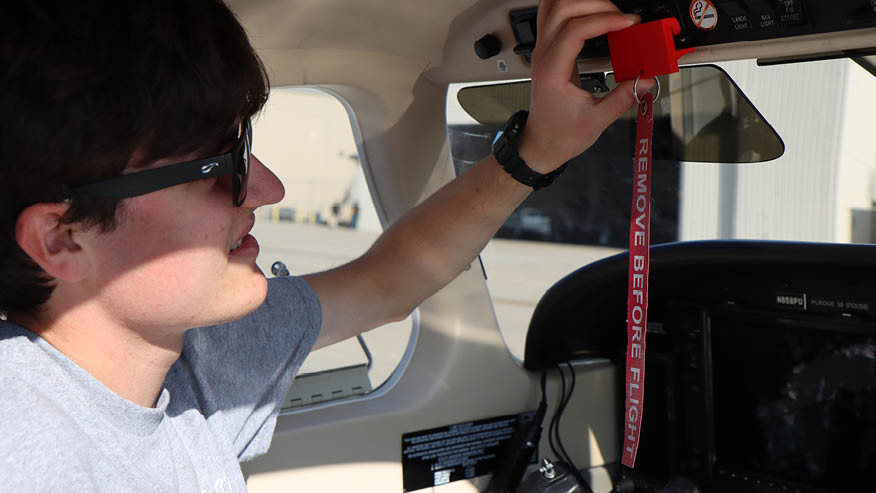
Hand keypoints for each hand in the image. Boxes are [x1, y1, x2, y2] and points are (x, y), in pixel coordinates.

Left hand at [517, 0, 653, 172]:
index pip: (574, 29)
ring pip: (553, 5)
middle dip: (597, 5)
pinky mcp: (547, 49)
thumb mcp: (595, 121)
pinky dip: (570, 6)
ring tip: (608, 11)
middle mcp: (543, 55)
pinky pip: (551, 14)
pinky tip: (588, 9)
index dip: (604, 20)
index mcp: (552, 71)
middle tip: (622, 17)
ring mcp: (542, 50)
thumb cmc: (559, 134)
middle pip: (563, 8)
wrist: (541, 143)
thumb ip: (622, 98)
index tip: (628, 23)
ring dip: (582, 2)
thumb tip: (645, 80)